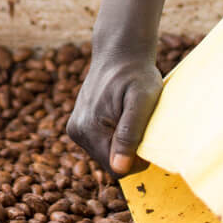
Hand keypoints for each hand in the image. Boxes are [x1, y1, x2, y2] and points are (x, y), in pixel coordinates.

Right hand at [67, 54, 162, 176]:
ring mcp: (75, 128)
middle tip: (138, 120)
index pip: (117, 170)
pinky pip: (101, 142)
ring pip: (106, 153)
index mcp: (90, 130)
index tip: (146, 134)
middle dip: (128, 149)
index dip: (137, 159)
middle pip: (110, 162)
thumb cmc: (136, 74)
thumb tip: (119, 168)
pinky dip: (114, 134)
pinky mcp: (78, 124)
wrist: (120, 52)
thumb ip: (129, 134)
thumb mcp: (142, 100)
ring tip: (128, 114)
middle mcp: (77, 131)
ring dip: (121, 141)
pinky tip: (119, 113)